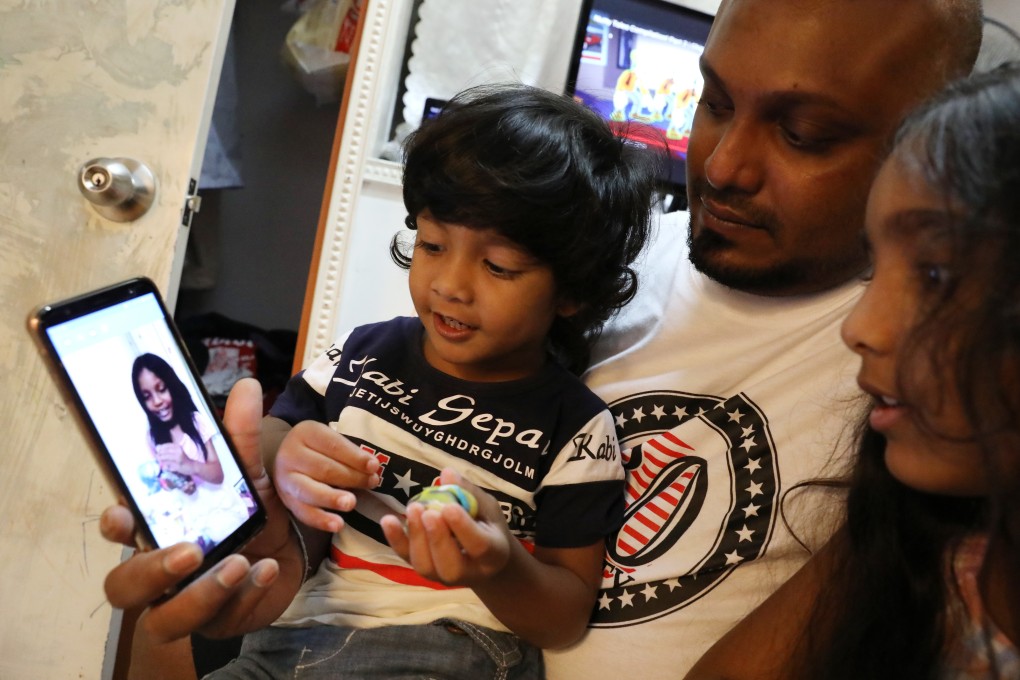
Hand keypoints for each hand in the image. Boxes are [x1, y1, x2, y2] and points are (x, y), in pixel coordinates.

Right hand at [100, 378, 301, 642]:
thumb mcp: (247, 477)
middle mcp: (159, 569)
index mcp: (156, 528)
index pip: (118, 530)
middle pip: (124, 584)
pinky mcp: (215, 623)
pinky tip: (265, 570)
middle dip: (152, 570)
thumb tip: (247, 386)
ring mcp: (182, 601)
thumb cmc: (246, 517)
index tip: (124, 514)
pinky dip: (244, 595)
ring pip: (165, 617)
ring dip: (200, 593)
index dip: (115, 525)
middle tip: (191, 550)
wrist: (285, 559)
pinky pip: (219, 620)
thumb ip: (240, 438)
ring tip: (237, 563)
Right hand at [272, 420, 381, 532]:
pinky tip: (337, 524)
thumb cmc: (318, 448)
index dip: (354, 457)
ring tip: (351, 503)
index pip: (333, 445)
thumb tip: (372, 468)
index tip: (374, 466)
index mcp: (306, 433)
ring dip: (332, 498)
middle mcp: (291, 454)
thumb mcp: (330, 440)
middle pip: (323, 468)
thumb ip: (349, 452)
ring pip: (310, 491)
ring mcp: (286, 479)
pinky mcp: (287, 501)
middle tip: (372, 483)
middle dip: (351, 477)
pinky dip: (321, 520)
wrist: (287, 458)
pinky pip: (303, 512)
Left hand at [380, 468, 511, 586]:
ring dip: (416, 537)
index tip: (449, 507)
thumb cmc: (489, 528)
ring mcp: (443, 576)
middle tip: (428, 512)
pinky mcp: (424, 571)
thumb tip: (447, 473)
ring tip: (414, 508)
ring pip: (426, 566)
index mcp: (493, 554)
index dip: (463, 528)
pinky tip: (388, 520)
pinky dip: (396, 540)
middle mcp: (468, 572)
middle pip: (450, 565)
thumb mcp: (488, 508)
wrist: (485, 561)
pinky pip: (407, 559)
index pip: (479, 545)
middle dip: (437, 538)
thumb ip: (469, 493)